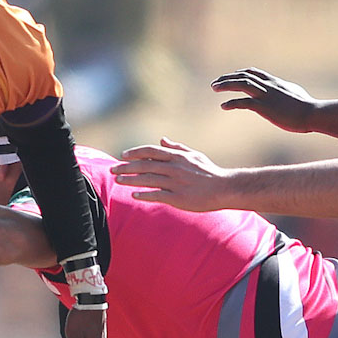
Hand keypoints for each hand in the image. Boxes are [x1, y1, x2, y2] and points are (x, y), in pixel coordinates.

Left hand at [111, 137, 237, 211]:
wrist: (224, 188)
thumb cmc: (209, 171)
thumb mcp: (194, 155)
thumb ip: (177, 147)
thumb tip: (163, 140)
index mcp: (177, 157)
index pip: (151, 151)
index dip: (135, 152)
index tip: (122, 155)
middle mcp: (174, 168)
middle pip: (145, 165)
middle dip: (126, 167)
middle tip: (113, 170)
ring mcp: (176, 183)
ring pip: (148, 179)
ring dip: (131, 180)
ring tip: (118, 181)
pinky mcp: (178, 198)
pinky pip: (157, 195)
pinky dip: (145, 194)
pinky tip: (134, 195)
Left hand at [210, 67, 321, 132]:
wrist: (313, 113)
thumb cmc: (307, 107)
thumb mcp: (296, 94)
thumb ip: (288, 91)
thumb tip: (289, 91)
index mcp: (275, 83)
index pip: (254, 73)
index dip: (240, 73)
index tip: (231, 76)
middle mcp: (269, 86)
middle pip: (244, 76)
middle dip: (228, 78)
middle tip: (215, 83)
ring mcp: (266, 96)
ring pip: (241, 84)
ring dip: (225, 84)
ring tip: (214, 87)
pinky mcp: (264, 107)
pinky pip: (244, 102)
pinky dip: (232, 103)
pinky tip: (223, 106)